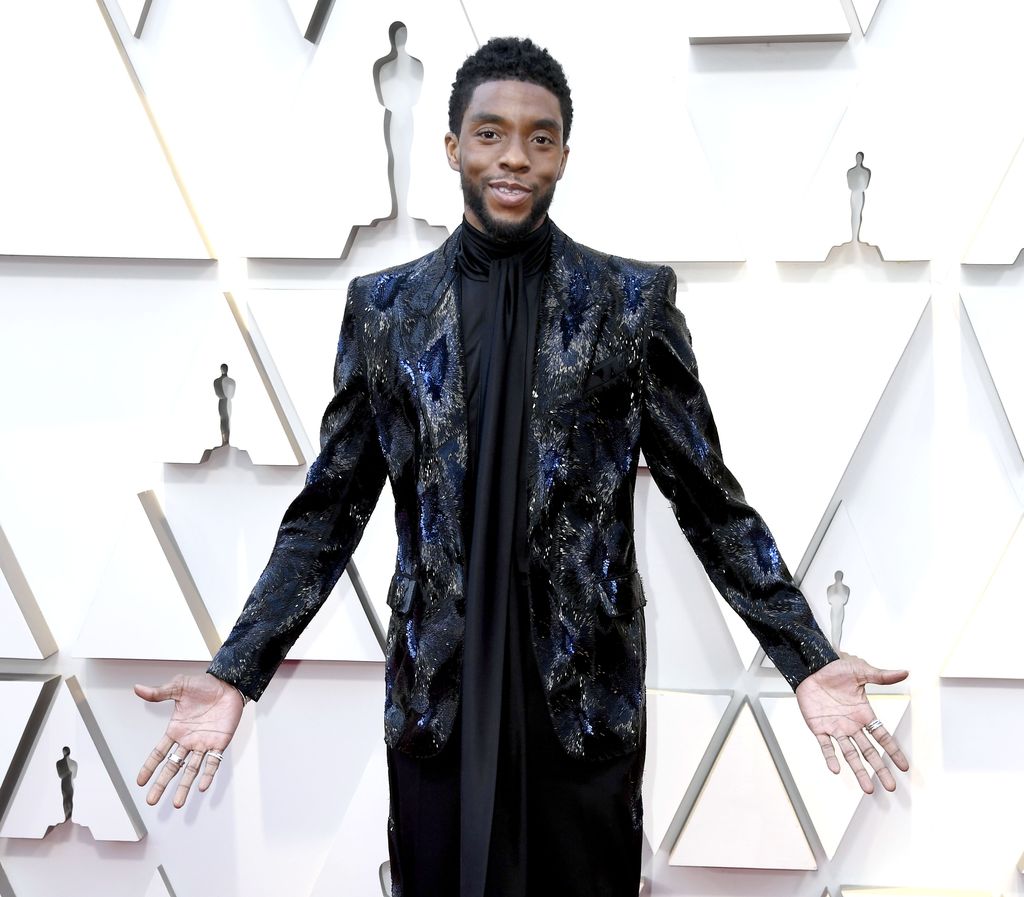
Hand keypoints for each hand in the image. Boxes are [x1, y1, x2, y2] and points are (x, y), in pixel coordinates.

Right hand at [134, 673, 244, 808]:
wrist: (229, 684)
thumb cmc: (204, 686)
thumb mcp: (179, 686)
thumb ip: (159, 692)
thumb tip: (138, 689)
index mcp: (176, 730)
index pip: (159, 753)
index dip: (149, 767)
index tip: (139, 782)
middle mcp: (188, 741)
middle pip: (172, 767)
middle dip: (161, 784)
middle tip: (151, 801)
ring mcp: (203, 743)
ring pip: (191, 770)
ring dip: (184, 786)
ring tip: (176, 804)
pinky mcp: (219, 743)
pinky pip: (212, 762)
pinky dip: (207, 774)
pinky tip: (201, 786)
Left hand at [795, 651, 908, 793]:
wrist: (811, 667)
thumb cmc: (836, 669)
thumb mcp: (861, 671)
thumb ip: (881, 676)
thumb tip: (904, 672)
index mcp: (864, 714)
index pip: (882, 736)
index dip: (893, 751)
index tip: (904, 767)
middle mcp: (852, 725)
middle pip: (869, 751)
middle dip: (880, 769)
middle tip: (890, 786)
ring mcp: (836, 728)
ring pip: (850, 754)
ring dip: (858, 771)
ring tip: (868, 789)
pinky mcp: (818, 727)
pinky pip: (825, 745)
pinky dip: (830, 757)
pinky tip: (836, 769)